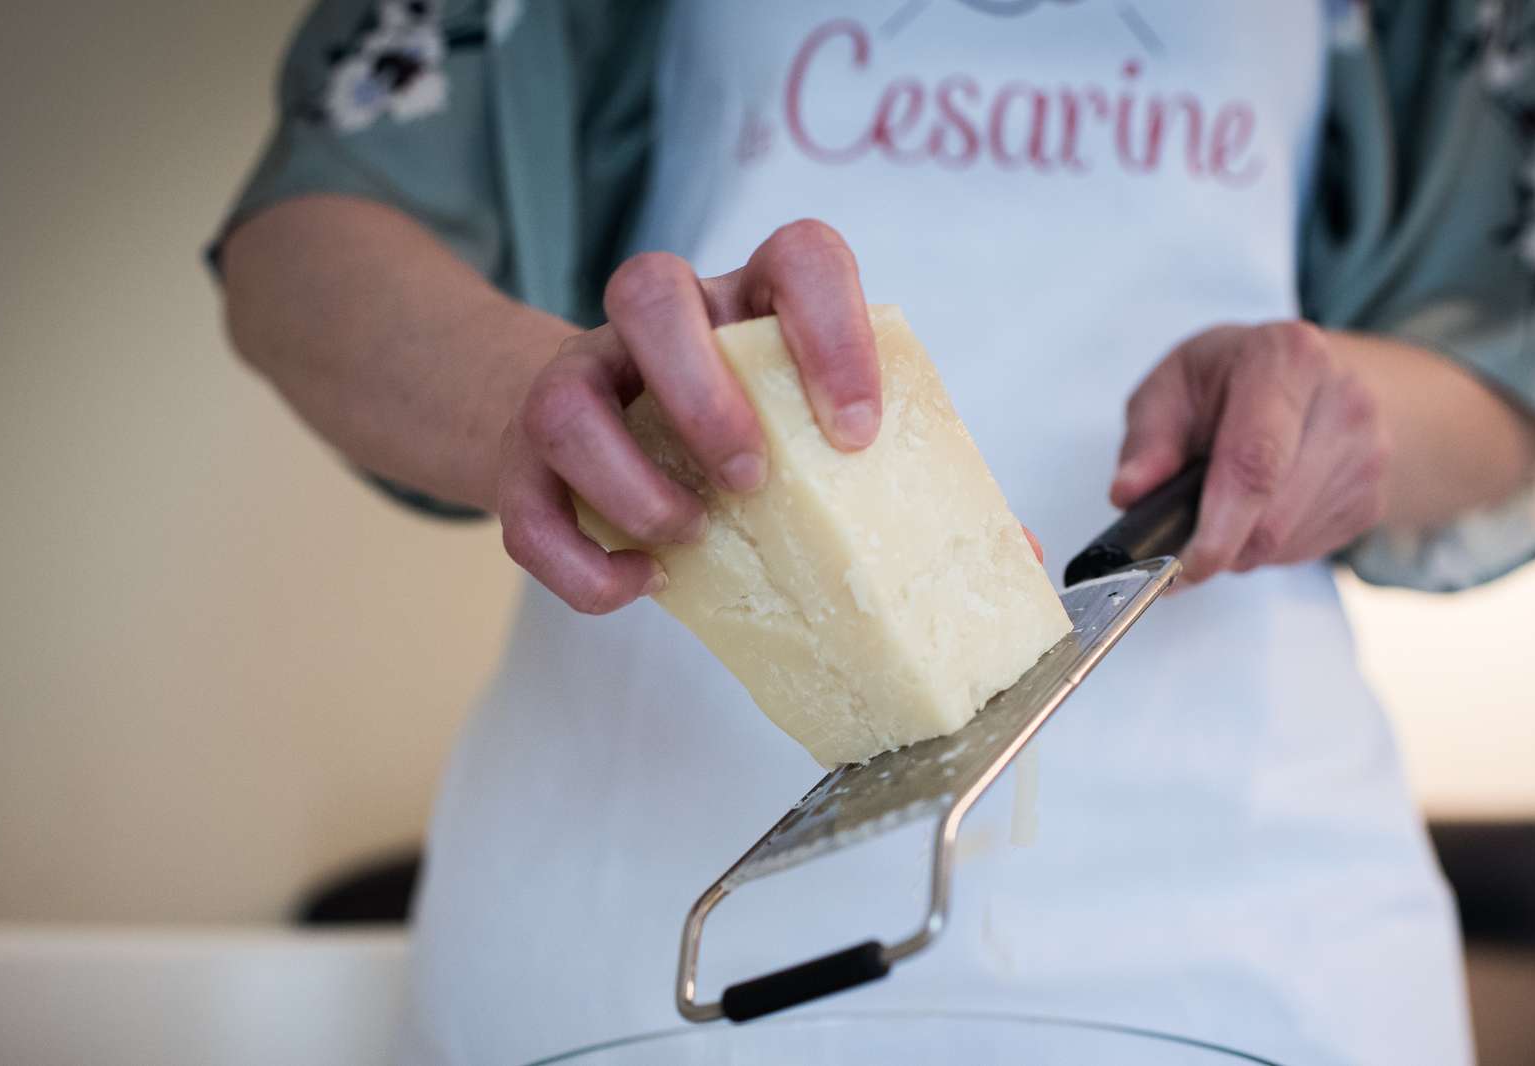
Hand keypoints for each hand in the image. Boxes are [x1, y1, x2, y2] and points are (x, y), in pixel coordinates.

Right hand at [497, 220, 881, 613]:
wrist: (604, 457)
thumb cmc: (752, 445)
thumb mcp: (821, 439)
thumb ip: (905, 478)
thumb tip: (1010, 542)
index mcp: (750, 302)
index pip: (798, 257)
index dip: (832, 329)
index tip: (859, 431)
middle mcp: (658, 324)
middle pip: (646, 292)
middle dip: (702, 396)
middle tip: (753, 480)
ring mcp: (580, 383)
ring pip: (566, 400)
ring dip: (631, 484)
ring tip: (690, 536)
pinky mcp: (524, 464)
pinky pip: (526, 509)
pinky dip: (584, 565)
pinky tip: (642, 585)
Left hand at [1112, 322, 1389, 583]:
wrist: (1320, 378)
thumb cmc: (1236, 378)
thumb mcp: (1176, 382)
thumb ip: (1148, 437)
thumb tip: (1129, 493)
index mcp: (1289, 358)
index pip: (1257, 460)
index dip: (1217, 526)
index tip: (1182, 565)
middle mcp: (1344, 402)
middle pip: (1273, 517)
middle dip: (1217, 544)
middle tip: (1180, 541)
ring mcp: (1367, 456)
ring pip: (1285, 543)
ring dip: (1238, 546)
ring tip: (1221, 502)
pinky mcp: (1372, 500)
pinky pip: (1304, 551)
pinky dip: (1266, 547)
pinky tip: (1258, 507)